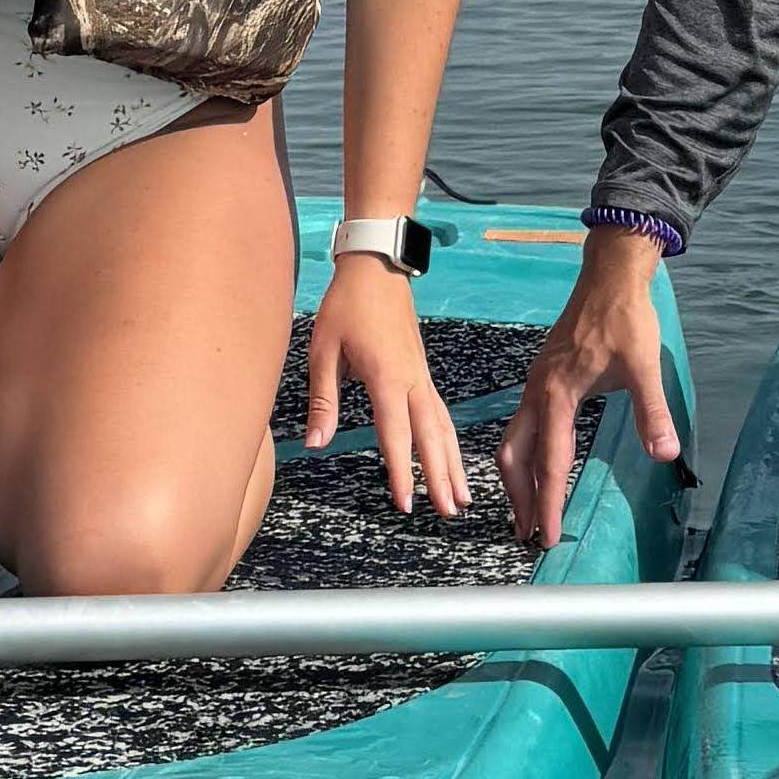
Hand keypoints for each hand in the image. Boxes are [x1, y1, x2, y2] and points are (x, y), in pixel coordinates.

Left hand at [300, 252, 471, 523]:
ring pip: (443, 426)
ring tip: (462, 498)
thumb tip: (316, 442)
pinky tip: (452, 458)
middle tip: (450, 512)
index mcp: (386, 377)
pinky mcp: (422, 371)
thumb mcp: (323, 351)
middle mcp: (412, 380)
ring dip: (453, 463)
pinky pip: (441, 413)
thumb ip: (323, 400)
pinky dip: (449, 440)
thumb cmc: (345, 307)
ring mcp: (422, 375)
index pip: (395, 434)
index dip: (401, 472)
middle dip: (441, 476)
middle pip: (431, 436)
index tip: (406, 503)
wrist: (376, 266)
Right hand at [505, 235, 683, 552]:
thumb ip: (652, 413)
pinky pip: (522, 425)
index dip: (548, 503)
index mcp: (557, 395)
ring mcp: (536, 384)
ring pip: (514, 441)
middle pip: (515, 457)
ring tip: (527, 510)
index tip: (547, 537)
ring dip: (518, 478)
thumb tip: (665, 454)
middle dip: (520, 498)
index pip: (550, 462)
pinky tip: (538, 465)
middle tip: (528, 534)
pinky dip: (524, 455)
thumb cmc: (626, 318)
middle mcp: (538, 392)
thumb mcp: (645, 367)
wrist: (610, 277)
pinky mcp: (543, 378)